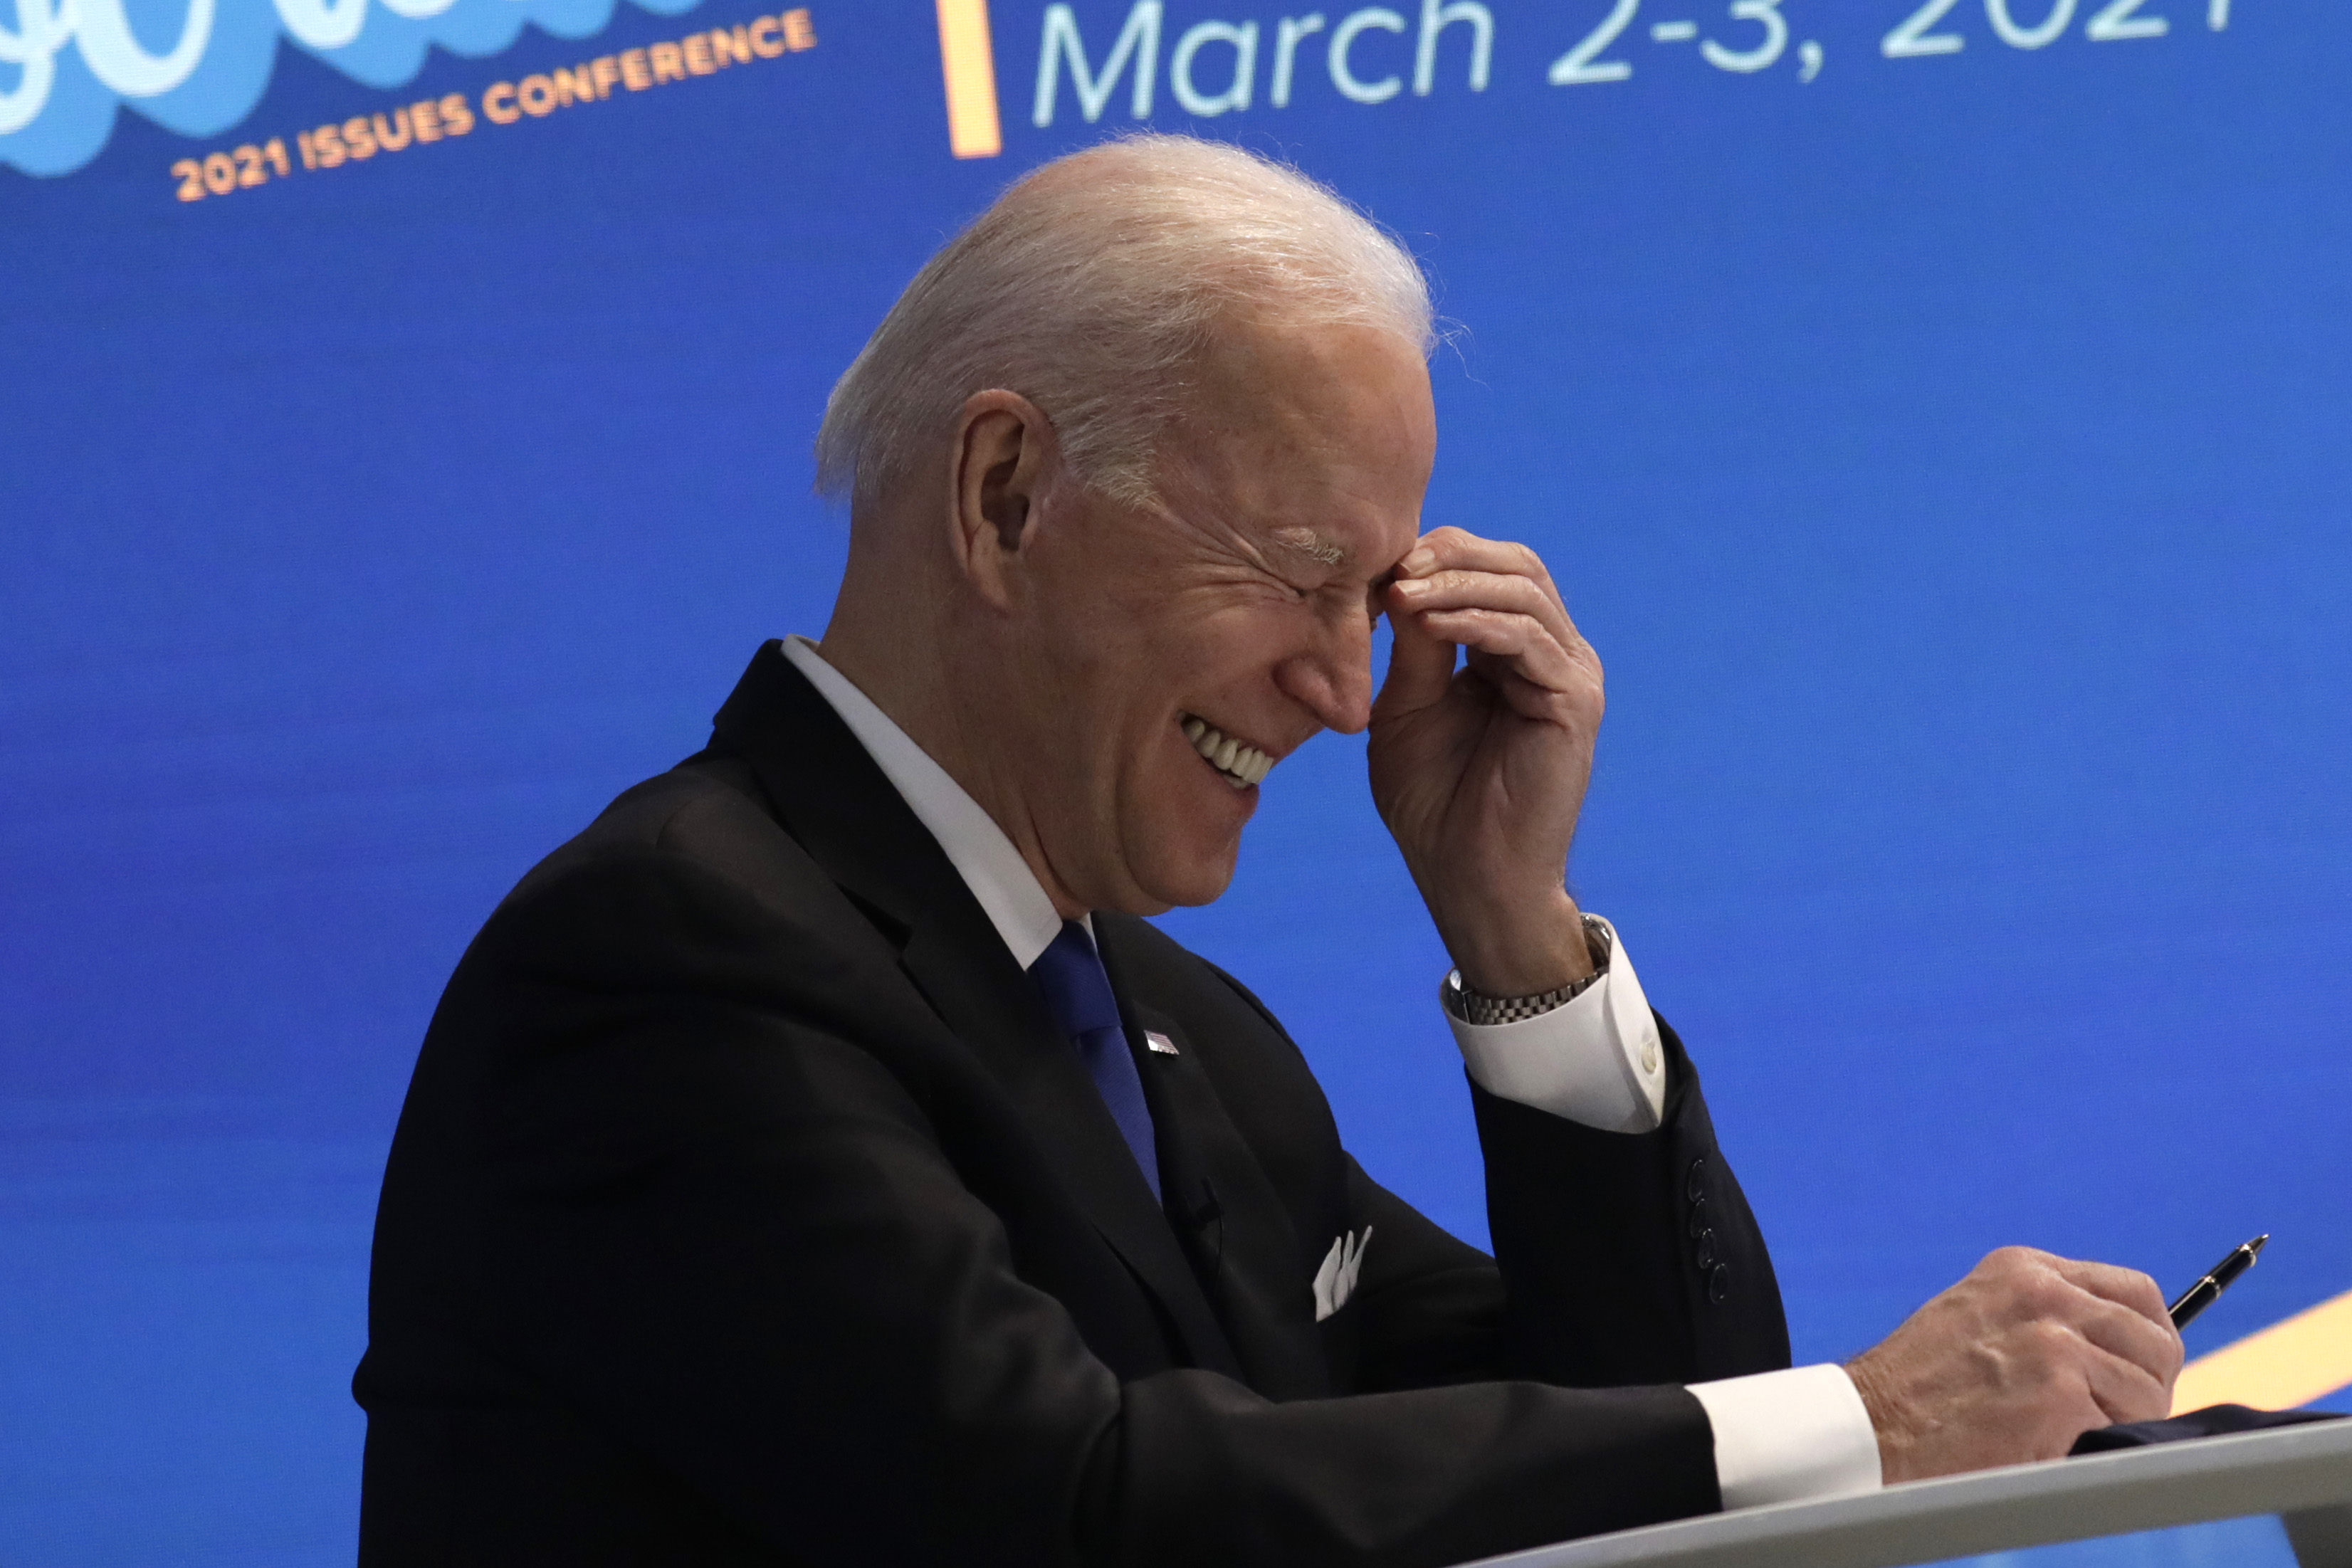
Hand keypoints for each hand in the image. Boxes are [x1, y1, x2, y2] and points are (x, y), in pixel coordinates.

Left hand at [1368, 527, 1604, 996]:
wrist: (1466, 876)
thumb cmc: (1433, 802)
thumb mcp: (1405, 708)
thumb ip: (1413, 646)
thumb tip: (1398, 578)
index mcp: (1513, 650)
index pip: (1489, 568)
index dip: (1438, 554)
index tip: (1377, 563)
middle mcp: (1551, 654)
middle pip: (1517, 564)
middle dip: (1452, 554)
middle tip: (1393, 564)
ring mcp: (1570, 675)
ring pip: (1525, 590)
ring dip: (1457, 582)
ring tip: (1402, 592)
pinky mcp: (1574, 702)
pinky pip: (1529, 637)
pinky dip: (1476, 619)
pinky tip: (1430, 620)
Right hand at [1846, 1247, 2183, 1483]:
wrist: (1873, 1422)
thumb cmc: (1921, 1384)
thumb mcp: (1982, 1314)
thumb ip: (2045, 1316)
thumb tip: (2125, 1351)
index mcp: (2025, 1269)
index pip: (2136, 1292)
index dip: (2149, 1338)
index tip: (2141, 1368)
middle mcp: (2045, 1294)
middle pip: (2156, 1340)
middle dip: (2149, 1385)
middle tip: (2116, 1416)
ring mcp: (2055, 1343)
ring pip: (2147, 1390)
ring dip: (2125, 1422)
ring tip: (2073, 1434)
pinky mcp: (2060, 1395)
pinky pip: (2120, 1430)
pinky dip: (2096, 1449)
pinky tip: (2050, 1447)